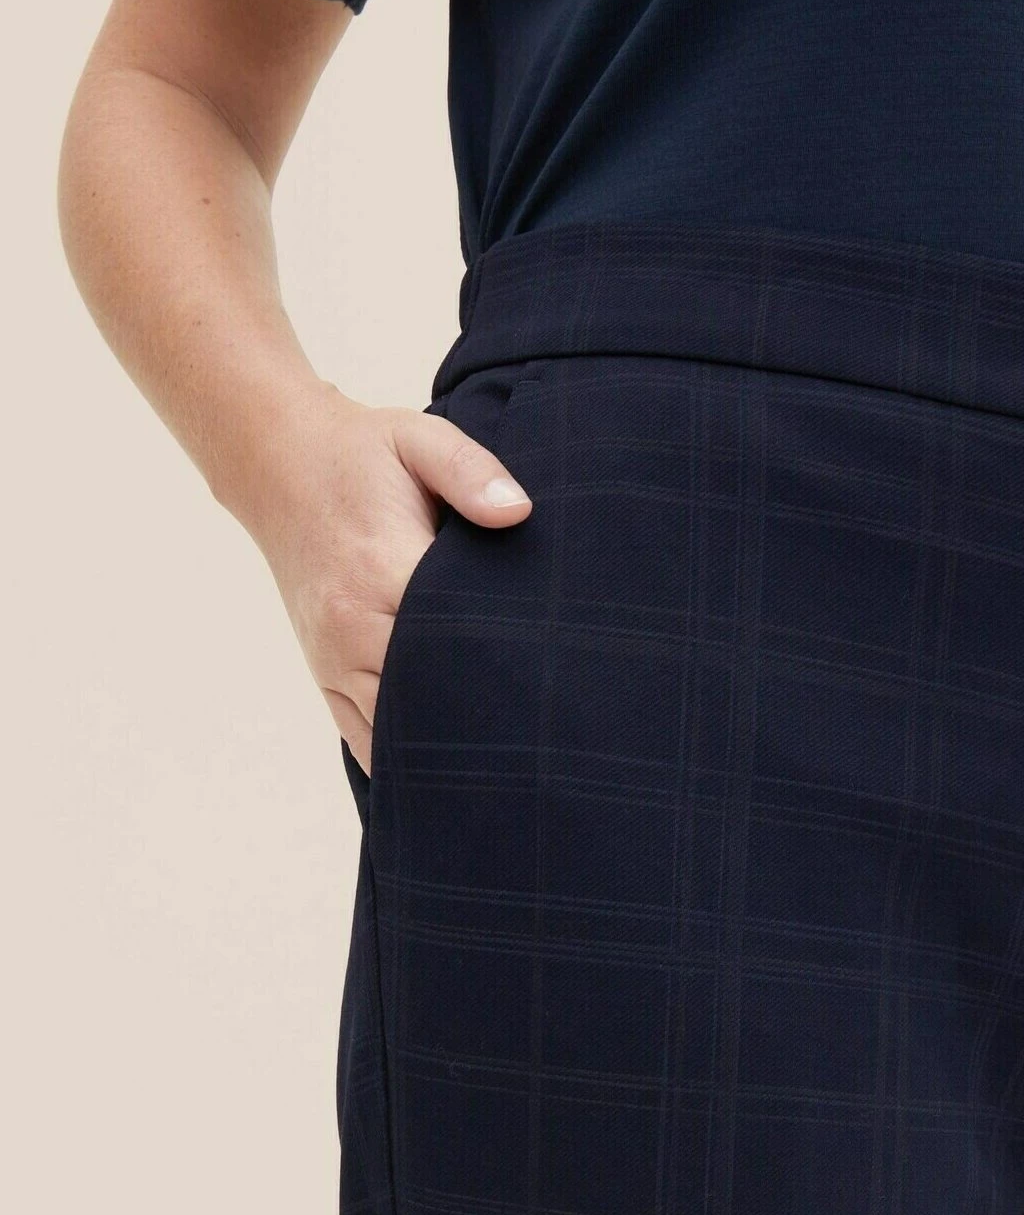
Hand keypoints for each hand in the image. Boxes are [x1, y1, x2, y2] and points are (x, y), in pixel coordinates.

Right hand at [246, 384, 531, 775]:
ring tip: (510, 769)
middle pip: (425, 699)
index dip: (505, 663)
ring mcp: (331, 658)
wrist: (278, 464)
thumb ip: (472, 471)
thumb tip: (518, 513)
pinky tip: (451, 776)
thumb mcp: (419, 438)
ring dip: (445, 750)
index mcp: (380, 569)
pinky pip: (362, 739)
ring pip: (392, 734)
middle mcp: (349, 627)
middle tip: (549, 744)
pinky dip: (403, 761)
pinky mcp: (323, 674)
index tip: (553, 683)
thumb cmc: (362, 455)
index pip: (452, 638)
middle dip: (483, 720)